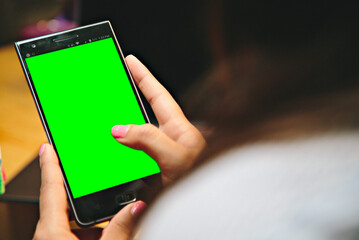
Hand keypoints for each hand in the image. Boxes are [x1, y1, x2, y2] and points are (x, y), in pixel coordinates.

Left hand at [34, 144, 145, 239]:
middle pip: (64, 205)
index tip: (48, 147)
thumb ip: (121, 228)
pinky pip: (71, 233)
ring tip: (108, 225)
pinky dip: (89, 233)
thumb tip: (136, 207)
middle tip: (94, 184)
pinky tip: (105, 235)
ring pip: (70, 222)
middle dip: (83, 196)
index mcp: (52, 232)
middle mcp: (48, 235)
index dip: (50, 165)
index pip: (51, 189)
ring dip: (90, 220)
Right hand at [111, 55, 205, 185]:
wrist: (208, 206)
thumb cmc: (205, 182)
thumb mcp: (176, 157)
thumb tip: (121, 129)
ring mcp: (164, 155)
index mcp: (180, 129)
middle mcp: (172, 139)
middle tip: (114, 84)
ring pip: (139, 135)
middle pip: (146, 112)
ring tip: (108, 119)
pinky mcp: (157, 172)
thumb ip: (149, 139)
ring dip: (123, 128)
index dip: (144, 76)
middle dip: (130, 97)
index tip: (130, 60)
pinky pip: (135, 155)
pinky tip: (115, 153)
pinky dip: (123, 151)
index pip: (158, 96)